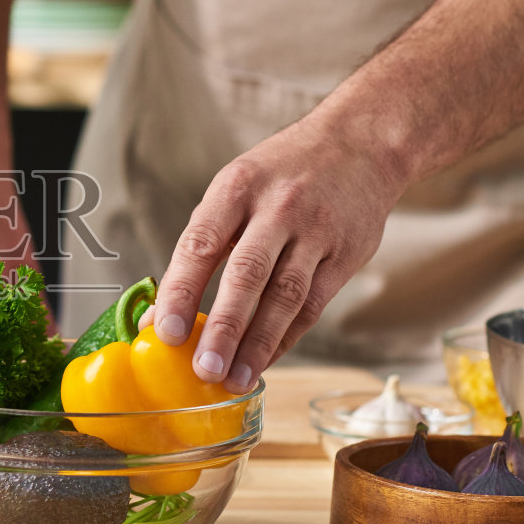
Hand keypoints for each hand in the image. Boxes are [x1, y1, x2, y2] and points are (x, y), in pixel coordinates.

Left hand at [150, 117, 406, 391]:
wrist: (361, 143)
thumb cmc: (282, 173)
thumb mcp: (236, 187)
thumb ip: (202, 244)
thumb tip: (162, 313)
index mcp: (238, 187)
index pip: (202, 243)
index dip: (180, 291)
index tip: (163, 332)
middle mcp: (279, 208)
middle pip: (248, 275)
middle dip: (223, 327)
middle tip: (203, 369)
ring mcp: (316, 232)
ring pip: (285, 297)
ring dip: (258, 345)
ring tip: (233, 380)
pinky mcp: (346, 255)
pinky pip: (312, 306)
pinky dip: (285, 338)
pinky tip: (264, 361)